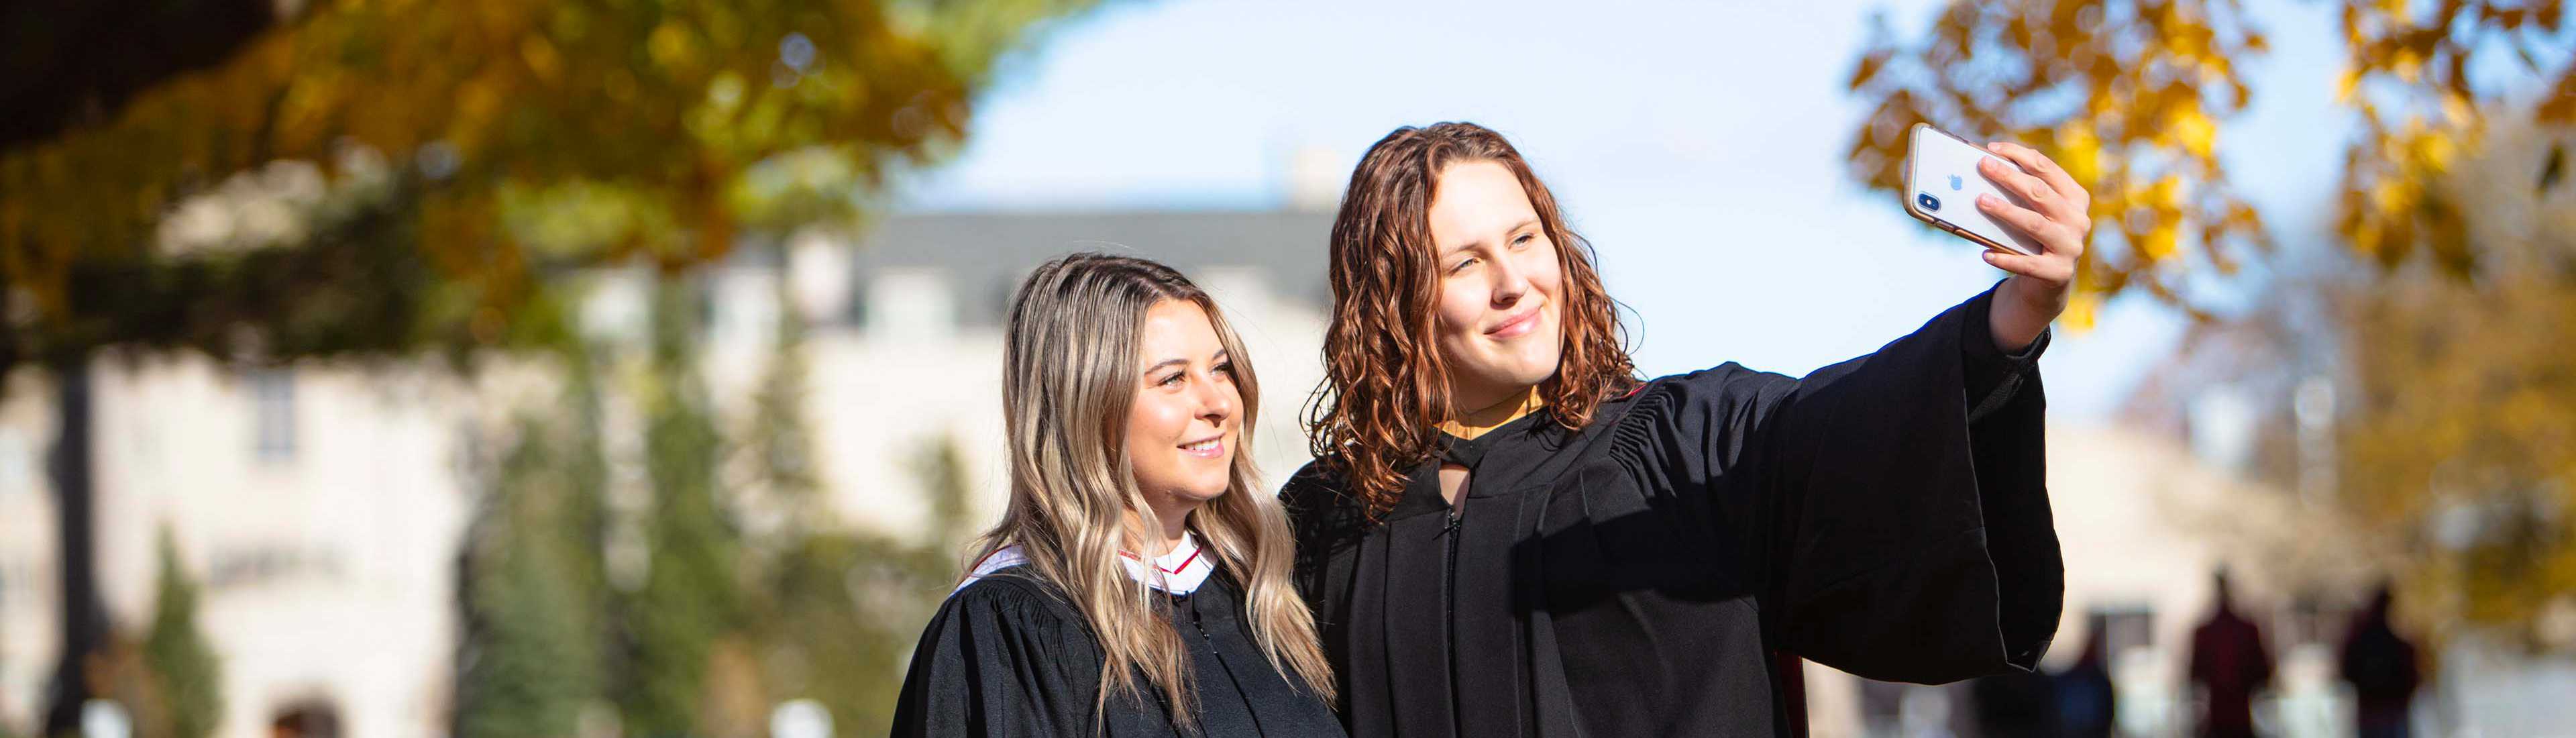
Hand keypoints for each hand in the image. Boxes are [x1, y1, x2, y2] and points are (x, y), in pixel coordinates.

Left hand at [1974, 141, 2089, 351]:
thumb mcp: (2035, 213)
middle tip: (1982, 166)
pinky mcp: (2059, 272)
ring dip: (2006, 211)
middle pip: (2040, 193)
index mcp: (2075, 198)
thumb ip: (2020, 195)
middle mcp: (2078, 220)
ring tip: (1980, 201)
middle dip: (2009, 177)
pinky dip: (2004, 258)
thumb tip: (1984, 172)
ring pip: (2034, 224)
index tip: (1991, 149)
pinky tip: (1984, 253)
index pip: (2046, 168)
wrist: (2050, 283)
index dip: (2019, 155)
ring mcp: (2071, 246)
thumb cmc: (2035, 238)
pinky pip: (2028, 264)